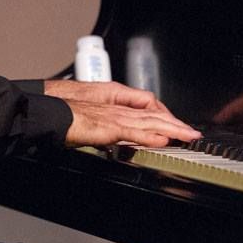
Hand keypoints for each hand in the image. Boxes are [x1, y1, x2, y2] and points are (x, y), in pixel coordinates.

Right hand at [44, 80, 200, 146]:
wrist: (49, 112)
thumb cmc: (64, 113)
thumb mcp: (90, 119)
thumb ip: (107, 127)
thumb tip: (118, 138)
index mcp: (113, 102)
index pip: (146, 107)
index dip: (163, 116)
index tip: (175, 126)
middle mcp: (117, 107)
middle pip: (153, 113)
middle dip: (175, 123)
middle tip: (192, 133)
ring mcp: (114, 116)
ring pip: (150, 121)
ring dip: (172, 128)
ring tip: (188, 136)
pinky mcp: (108, 127)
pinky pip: (134, 131)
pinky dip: (150, 135)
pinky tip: (163, 140)